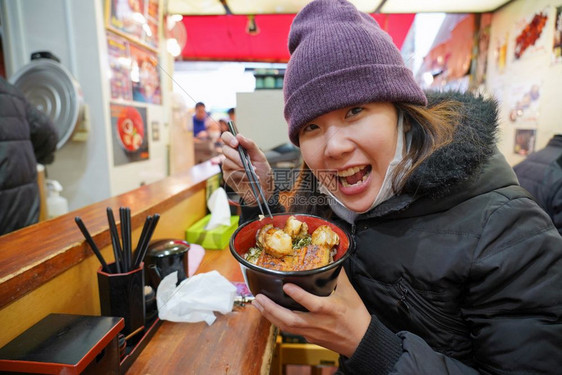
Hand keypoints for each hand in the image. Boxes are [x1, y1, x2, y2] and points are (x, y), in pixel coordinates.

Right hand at [221, 132, 273, 204]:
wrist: (265, 189)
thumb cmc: (263, 172)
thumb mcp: (260, 156)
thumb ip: (250, 145)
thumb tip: (239, 136)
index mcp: (238, 148)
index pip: (226, 138)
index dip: (229, 138)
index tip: (236, 143)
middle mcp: (231, 156)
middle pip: (225, 149)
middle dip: (236, 156)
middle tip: (246, 162)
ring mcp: (228, 167)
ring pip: (227, 161)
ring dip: (241, 166)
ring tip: (253, 171)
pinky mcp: (228, 177)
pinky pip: (231, 172)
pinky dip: (241, 174)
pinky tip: (249, 177)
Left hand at [252, 270, 370, 357]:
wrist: (361, 341)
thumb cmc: (356, 317)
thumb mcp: (350, 292)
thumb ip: (337, 275)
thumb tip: (330, 257)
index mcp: (330, 309)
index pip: (311, 303)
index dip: (297, 295)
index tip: (286, 285)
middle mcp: (318, 322)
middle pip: (290, 319)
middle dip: (272, 309)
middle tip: (259, 298)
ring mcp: (312, 332)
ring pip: (286, 326)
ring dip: (269, 315)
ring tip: (257, 304)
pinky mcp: (309, 337)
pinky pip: (289, 330)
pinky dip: (276, 321)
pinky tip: (268, 313)